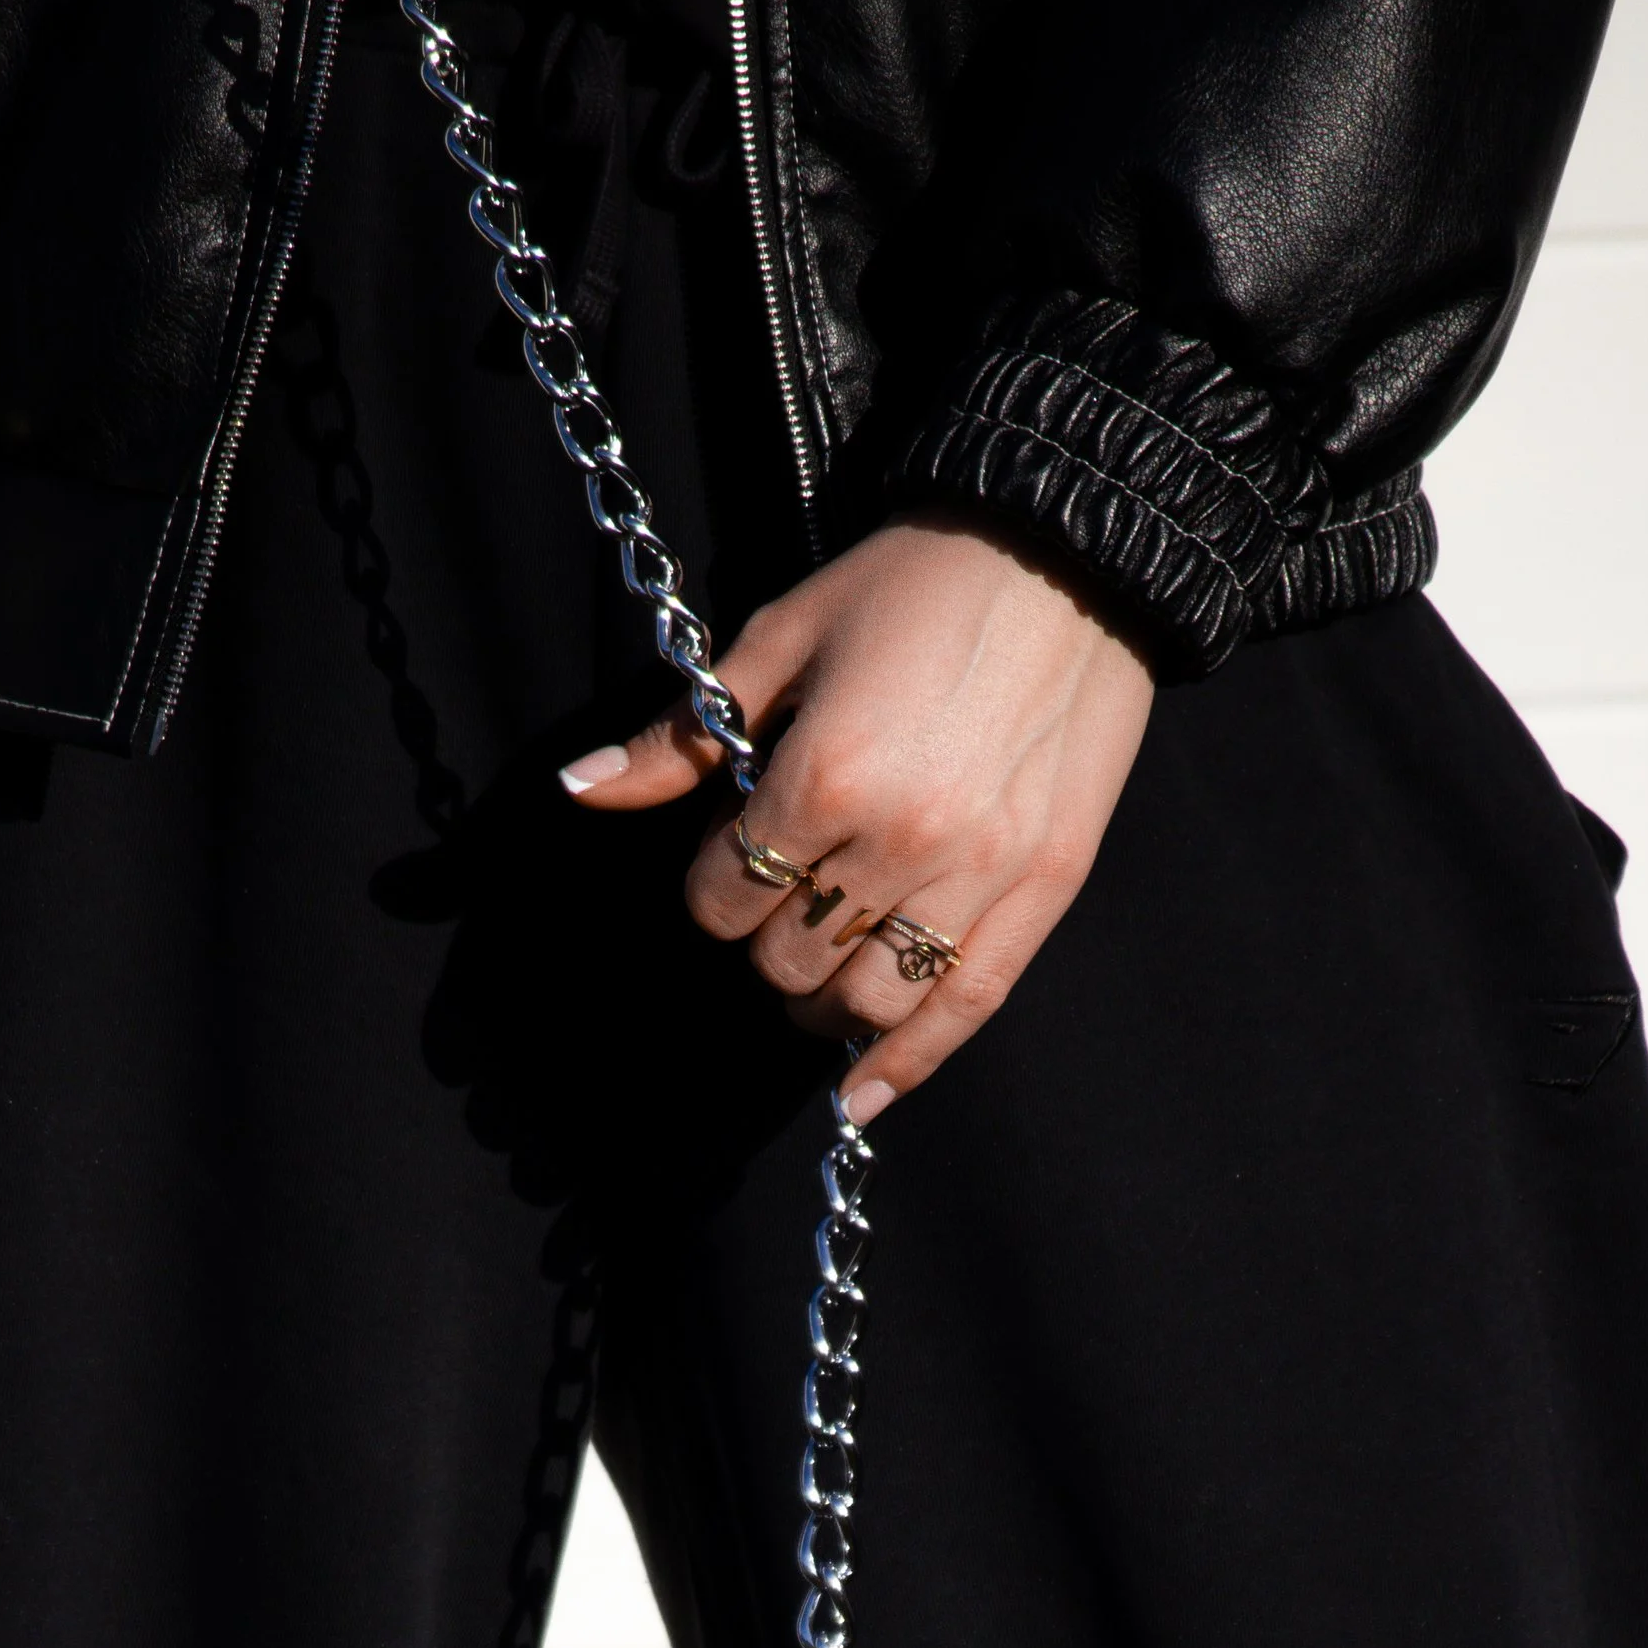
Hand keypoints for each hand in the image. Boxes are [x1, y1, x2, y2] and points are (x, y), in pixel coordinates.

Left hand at [558, 512, 1154, 1123]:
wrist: (1070, 550)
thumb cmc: (916, 581)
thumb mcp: (783, 638)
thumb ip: (682, 737)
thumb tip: (577, 789)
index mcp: (823, 775)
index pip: (725, 898)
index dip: (712, 890)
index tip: (732, 860)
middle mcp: (900, 841)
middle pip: (789, 960)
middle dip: (766, 941)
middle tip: (780, 901)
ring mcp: (979, 875)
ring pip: (867, 1001)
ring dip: (824, 1005)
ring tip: (817, 979)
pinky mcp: (1043, 890)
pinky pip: (965, 1007)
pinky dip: (909, 1063)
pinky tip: (864, 1097)